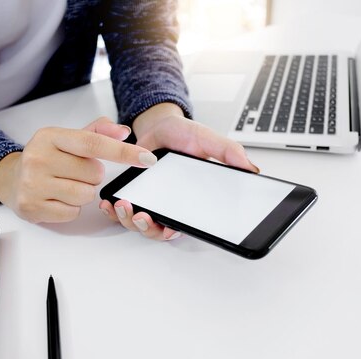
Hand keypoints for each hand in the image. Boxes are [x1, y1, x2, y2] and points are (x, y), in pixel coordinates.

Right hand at [0, 117, 156, 223]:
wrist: (11, 179)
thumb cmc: (47, 157)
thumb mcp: (68, 138)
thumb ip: (97, 132)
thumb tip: (123, 132)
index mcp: (50, 136)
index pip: (94, 143)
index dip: (124, 152)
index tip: (148, 158)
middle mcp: (38, 158)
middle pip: (94, 173)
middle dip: (93, 175)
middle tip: (75, 172)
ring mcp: (32, 184)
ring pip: (85, 195)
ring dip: (83, 192)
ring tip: (66, 185)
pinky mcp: (32, 207)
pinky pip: (72, 212)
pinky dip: (71, 207)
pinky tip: (57, 197)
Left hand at [99, 103, 259, 239]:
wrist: (160, 125)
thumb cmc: (185, 135)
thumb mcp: (208, 140)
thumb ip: (228, 153)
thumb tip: (251, 169)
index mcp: (190, 200)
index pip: (186, 224)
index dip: (178, 231)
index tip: (171, 228)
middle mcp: (170, 204)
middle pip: (159, 230)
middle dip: (150, 229)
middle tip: (144, 217)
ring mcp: (150, 201)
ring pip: (139, 224)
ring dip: (130, 220)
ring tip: (125, 207)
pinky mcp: (133, 194)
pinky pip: (122, 211)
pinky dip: (113, 210)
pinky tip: (109, 204)